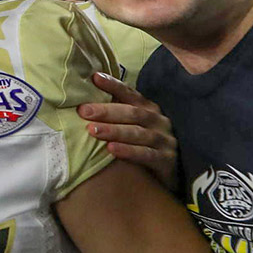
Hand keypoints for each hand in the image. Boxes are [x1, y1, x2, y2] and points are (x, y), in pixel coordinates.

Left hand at [79, 72, 178, 189]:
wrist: (170, 175)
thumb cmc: (142, 146)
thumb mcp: (132, 127)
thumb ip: (114, 114)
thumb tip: (82, 103)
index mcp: (149, 109)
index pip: (130, 94)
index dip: (113, 85)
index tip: (94, 77)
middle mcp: (159, 121)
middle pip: (132, 112)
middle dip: (106, 111)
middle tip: (84, 111)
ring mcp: (165, 140)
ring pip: (138, 133)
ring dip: (114, 130)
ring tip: (92, 130)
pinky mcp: (167, 160)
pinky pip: (146, 154)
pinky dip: (128, 151)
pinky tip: (111, 149)